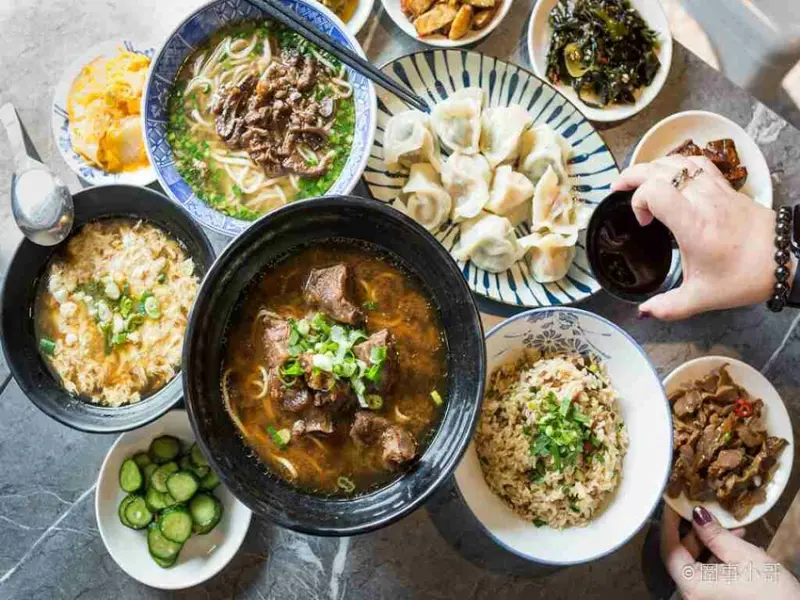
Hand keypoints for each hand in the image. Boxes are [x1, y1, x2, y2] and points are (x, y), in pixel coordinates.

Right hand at [612, 156, 790, 319]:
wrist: (785, 259)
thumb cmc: (744, 276)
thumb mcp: (702, 298)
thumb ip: (669, 307)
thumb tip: (643, 311)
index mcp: (694, 225)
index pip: (656, 191)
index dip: (639, 201)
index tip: (644, 223)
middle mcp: (703, 200)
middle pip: (660, 169)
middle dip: (633, 175)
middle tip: (617, 189)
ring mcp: (716, 190)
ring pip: (678, 161)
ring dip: (653, 167)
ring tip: (638, 180)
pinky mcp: (726, 187)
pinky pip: (697, 163)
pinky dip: (677, 164)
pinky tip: (671, 176)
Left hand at [660, 504, 799, 599]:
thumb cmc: (770, 592)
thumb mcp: (741, 555)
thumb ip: (713, 533)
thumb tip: (696, 514)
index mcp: (692, 585)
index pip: (669, 549)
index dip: (669, 524)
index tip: (673, 504)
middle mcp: (691, 596)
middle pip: (681, 556)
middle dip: (694, 532)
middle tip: (704, 512)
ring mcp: (702, 599)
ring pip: (695, 564)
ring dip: (708, 544)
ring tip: (728, 528)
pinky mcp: (714, 599)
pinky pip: (706, 575)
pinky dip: (715, 558)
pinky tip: (733, 545)